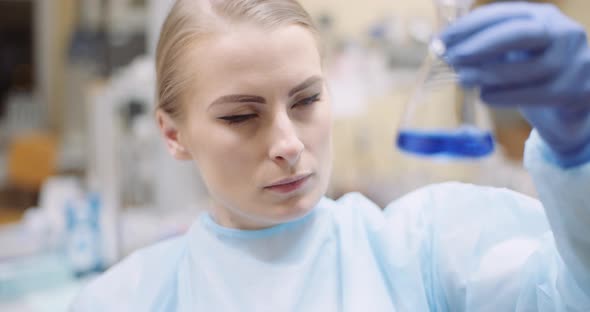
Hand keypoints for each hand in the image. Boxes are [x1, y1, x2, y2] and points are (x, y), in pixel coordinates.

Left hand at [440, 3, 589, 167]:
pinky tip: (485, 97)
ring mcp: (575, 61)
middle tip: (452, 57)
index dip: (469, 27)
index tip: (440, 41)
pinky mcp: (576, 91)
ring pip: (531, 66)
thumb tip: (443, 50)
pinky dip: (506, 95)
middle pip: (521, 33)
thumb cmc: (530, 79)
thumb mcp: (509, 57)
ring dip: (490, 74)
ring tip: (463, 80)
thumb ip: (483, 51)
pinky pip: (538, 93)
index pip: (503, 15)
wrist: (567, 112)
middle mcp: (563, 33)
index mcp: (543, 17)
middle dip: (481, 44)